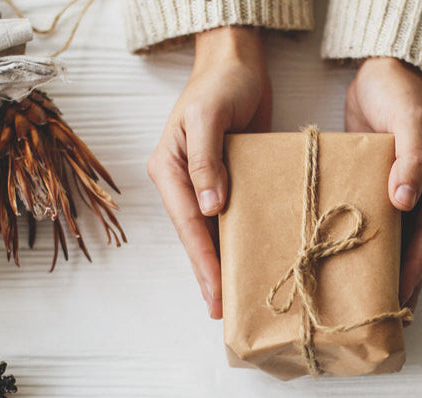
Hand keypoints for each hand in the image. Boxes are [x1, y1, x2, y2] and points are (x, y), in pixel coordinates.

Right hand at [147, 26, 271, 318]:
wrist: (239, 63)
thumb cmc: (221, 84)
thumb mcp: (208, 115)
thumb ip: (205, 159)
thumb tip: (210, 206)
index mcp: (168, 169)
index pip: (187, 224)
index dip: (202, 261)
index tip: (215, 293)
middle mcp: (183, 182)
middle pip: (196, 236)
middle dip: (209, 274)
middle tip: (224, 311)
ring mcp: (205, 183)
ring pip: (213, 232)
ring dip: (224, 262)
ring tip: (236, 298)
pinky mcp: (229, 181)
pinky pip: (233, 217)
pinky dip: (240, 239)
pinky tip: (253, 260)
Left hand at [345, 57, 421, 315]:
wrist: (382, 66)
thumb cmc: (398, 90)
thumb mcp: (409, 120)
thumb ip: (410, 159)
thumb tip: (406, 201)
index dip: (413, 270)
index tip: (398, 299)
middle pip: (415, 248)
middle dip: (402, 283)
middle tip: (383, 319)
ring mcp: (406, 192)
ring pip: (398, 242)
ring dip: (385, 271)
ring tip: (369, 305)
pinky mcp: (382, 187)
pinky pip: (378, 224)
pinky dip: (369, 247)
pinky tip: (351, 267)